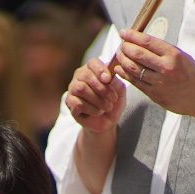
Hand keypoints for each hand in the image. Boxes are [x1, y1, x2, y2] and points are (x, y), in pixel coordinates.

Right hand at [64, 58, 125, 193]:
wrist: (107, 129)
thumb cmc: (115, 108)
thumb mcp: (122, 94)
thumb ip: (120, 82)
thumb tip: (122, 73)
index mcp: (93, 74)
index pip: (92, 64)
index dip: (100, 71)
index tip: (110, 79)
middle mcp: (80, 82)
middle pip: (83, 77)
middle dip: (98, 88)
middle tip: (111, 98)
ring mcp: (74, 96)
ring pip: (77, 91)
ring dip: (94, 100)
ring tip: (107, 109)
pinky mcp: (72, 111)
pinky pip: (75, 107)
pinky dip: (89, 111)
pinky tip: (100, 117)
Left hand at [112, 30, 194, 122]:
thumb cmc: (192, 74)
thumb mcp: (182, 56)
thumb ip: (163, 50)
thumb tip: (141, 41)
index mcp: (174, 55)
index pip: (147, 41)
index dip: (132, 36)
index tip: (124, 32)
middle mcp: (166, 68)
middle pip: (137, 54)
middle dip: (125, 47)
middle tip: (121, 44)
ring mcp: (160, 82)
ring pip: (133, 69)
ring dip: (123, 60)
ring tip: (119, 55)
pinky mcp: (155, 95)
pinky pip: (135, 82)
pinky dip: (125, 74)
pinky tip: (120, 68)